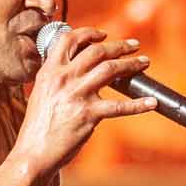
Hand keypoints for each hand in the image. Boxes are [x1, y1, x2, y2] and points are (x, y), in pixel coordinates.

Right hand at [17, 27, 156, 176]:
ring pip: (110, 69)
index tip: (103, 35)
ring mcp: (77, 95)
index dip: (89, 33)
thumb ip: (57, 79)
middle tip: (133, 45)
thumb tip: (76, 68)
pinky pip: (120, 106)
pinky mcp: (89, 115)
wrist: (33, 152)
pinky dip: (138, 104)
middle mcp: (63, 79)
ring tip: (144, 62)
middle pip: (96, 51)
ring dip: (131, 64)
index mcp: (49, 71)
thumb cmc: (38, 126)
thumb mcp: (41, 93)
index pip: (69, 40)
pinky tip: (151, 102)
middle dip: (119, 46)